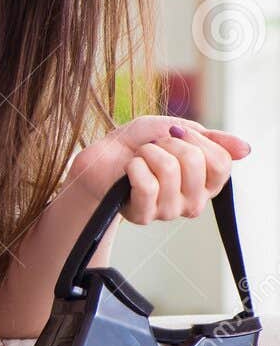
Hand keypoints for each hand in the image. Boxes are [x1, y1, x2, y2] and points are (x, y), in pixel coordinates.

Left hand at [68, 115, 249, 223]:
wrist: (99, 159)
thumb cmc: (137, 144)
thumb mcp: (175, 130)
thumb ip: (210, 138)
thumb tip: (246, 149)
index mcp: (207, 182)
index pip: (221, 162)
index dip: (197, 139)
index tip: (176, 132)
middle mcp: (194, 202)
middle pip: (195, 162)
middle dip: (168, 143)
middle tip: (152, 146)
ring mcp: (170, 211)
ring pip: (169, 170)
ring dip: (148, 153)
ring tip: (139, 157)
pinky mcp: (144, 216)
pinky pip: (147, 185)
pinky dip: (134, 166)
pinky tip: (129, 168)